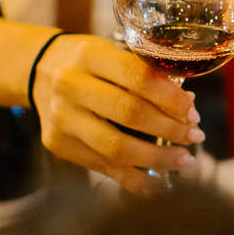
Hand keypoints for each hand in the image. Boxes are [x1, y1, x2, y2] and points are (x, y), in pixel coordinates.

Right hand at [30, 34, 202, 194]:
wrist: (38, 70)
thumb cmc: (90, 63)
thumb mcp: (112, 53)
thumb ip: (146, 75)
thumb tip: (188, 106)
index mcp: (89, 55)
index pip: (138, 77)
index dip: (171, 98)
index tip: (193, 113)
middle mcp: (70, 85)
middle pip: (129, 113)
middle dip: (170, 129)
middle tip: (194, 136)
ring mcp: (62, 118)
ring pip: (116, 147)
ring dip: (157, 158)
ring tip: (183, 160)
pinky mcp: (58, 144)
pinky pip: (102, 166)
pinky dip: (134, 178)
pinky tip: (158, 181)